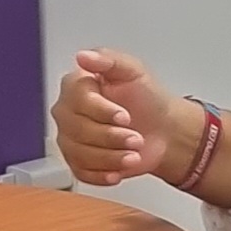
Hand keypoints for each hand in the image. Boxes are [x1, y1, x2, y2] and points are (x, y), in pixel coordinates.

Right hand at [54, 50, 197, 188]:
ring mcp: (70, 139)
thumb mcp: (134, 71)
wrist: (163, 129)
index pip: (78, 100)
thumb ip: (108, 60)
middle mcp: (67, 112)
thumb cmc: (147, 99)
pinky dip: (104, 174)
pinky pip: (83, 172)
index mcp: (76, 86)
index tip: (125, 115)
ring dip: (112, 157)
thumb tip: (83, 56)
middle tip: (135, 137)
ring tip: (134, 153)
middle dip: (111, 137)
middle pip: (78, 129)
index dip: (102, 111)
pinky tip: (120, 168)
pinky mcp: (78, 162)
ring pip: (81, 153)